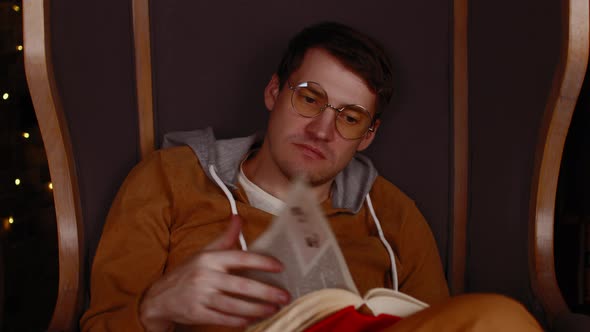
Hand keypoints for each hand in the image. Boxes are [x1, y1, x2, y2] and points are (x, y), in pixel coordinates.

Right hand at [139, 215, 289, 330]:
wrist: (159, 297)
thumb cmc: (187, 273)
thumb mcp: (204, 252)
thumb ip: (225, 237)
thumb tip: (238, 217)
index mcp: (210, 259)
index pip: (240, 258)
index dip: (262, 262)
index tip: (279, 266)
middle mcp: (206, 276)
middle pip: (241, 285)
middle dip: (266, 292)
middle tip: (284, 296)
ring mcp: (201, 296)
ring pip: (234, 305)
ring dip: (257, 309)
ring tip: (273, 308)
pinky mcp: (197, 313)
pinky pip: (222, 319)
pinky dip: (239, 321)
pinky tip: (252, 320)